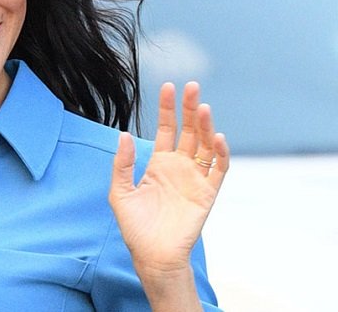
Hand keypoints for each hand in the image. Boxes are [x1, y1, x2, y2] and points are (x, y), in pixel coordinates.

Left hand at [109, 82, 228, 305]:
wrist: (152, 254)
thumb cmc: (134, 226)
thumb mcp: (120, 191)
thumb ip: (122, 163)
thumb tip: (123, 134)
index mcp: (158, 163)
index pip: (165, 129)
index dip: (167, 109)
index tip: (168, 87)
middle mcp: (178, 167)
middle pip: (188, 131)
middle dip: (190, 109)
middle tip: (192, 86)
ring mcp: (195, 179)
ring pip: (205, 146)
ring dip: (206, 127)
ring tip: (203, 107)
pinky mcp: (207, 194)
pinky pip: (218, 170)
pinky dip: (221, 154)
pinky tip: (218, 138)